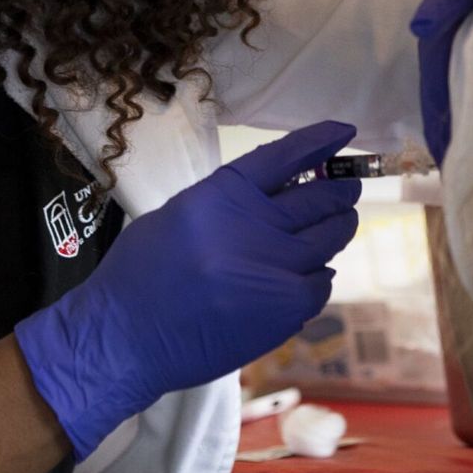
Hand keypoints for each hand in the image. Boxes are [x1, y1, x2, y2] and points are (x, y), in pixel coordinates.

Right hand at [14, 121, 361, 459]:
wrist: (125, 339)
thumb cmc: (142, 274)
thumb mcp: (182, 214)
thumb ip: (232, 203)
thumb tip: (282, 194)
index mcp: (222, 194)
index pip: (286, 155)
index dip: (321, 141)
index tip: (344, 133)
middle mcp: (254, 225)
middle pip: (320, 198)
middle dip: (340, 191)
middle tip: (347, 188)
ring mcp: (274, 268)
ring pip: (330, 238)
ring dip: (339, 226)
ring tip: (339, 222)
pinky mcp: (285, 308)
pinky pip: (321, 283)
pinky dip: (319, 276)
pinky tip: (309, 275)